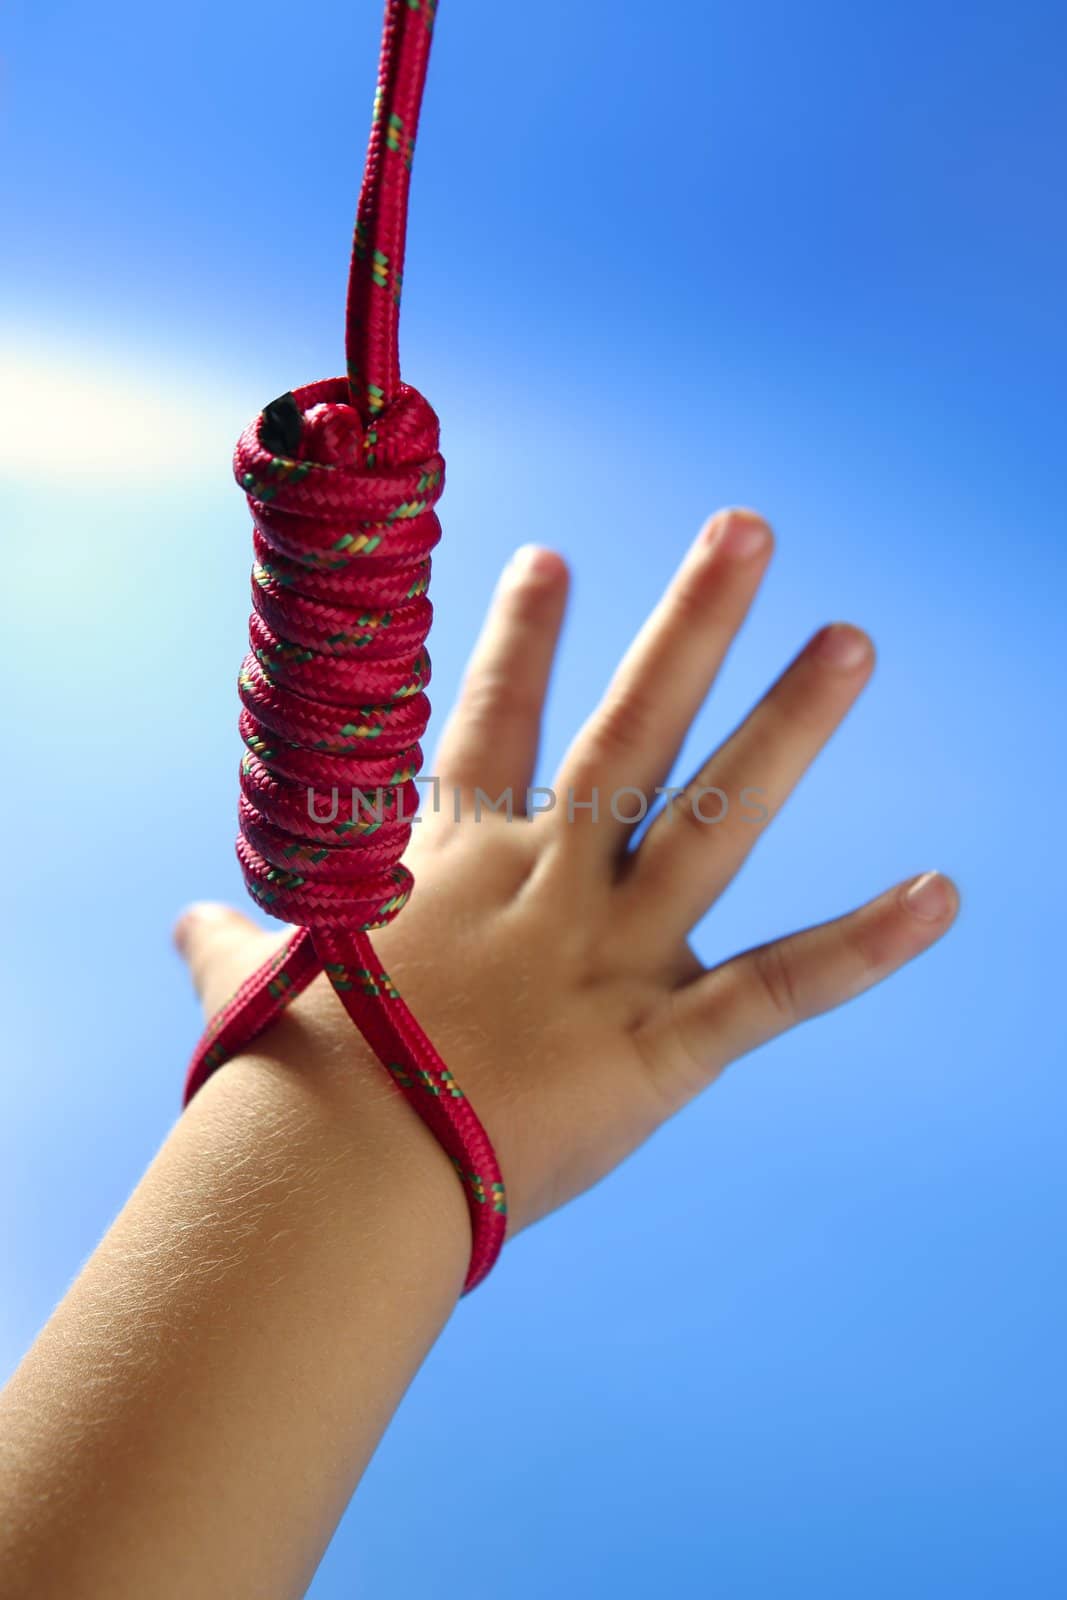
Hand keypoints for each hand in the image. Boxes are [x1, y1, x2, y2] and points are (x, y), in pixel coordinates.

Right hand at [177, 508, 958, 1241]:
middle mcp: (546, 883)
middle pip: (629, 729)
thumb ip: (231, 942)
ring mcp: (611, 955)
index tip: (555, 555)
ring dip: (789, 726)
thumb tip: (185, 926)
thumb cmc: (288, 1078)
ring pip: (717, 820)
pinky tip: (942, 893)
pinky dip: (865, 946)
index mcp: (453, 864)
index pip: (491, 721)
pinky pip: (778, 988)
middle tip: (747, 527)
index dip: (522, 637)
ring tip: (848, 638)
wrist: (330, 1176)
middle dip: (689, 625)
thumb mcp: (252, 983)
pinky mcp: (660, 1046)